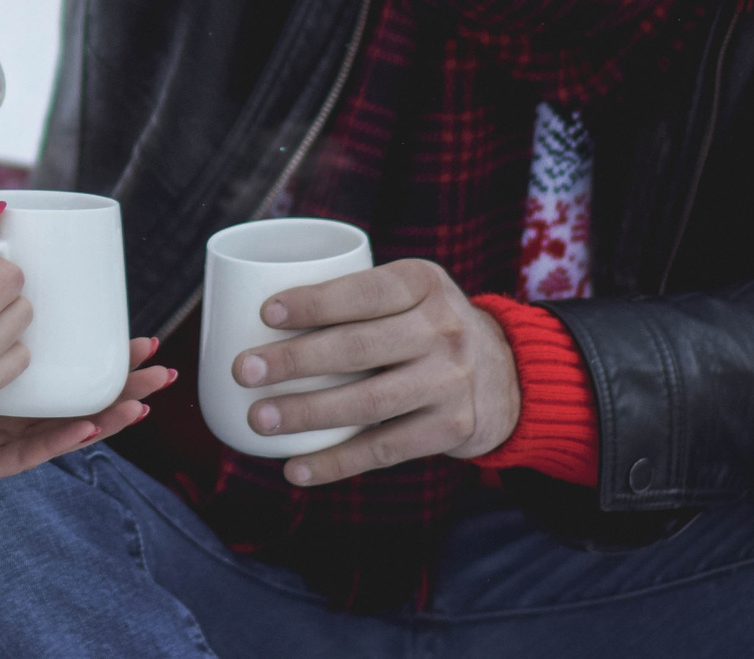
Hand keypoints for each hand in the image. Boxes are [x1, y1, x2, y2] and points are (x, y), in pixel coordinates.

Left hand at [0, 339, 175, 490]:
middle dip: (118, 378)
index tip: (132, 325)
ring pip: (61, 422)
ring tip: (144, 392)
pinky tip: (89, 426)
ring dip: (106, 410)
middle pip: (73, 389)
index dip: (99, 344)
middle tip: (154, 358)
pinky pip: (26, 452)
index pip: (58, 352)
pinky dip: (60, 441)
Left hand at [232, 259, 519, 487]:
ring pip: (368, 402)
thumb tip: (252, 312)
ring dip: (307, 414)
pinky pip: (384, 449)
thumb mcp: (410, 293)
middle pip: (359, 348)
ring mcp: (451, 382)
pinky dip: (335, 462)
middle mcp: (444, 329)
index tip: (265, 313)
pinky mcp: (453, 429)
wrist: (508, 375)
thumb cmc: (425, 326)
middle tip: (245, 370)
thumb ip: (357, 296)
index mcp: (424, 283)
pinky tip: (295, 469)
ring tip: (258, 419)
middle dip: (295, 361)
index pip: (364, 292)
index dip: (315, 302)